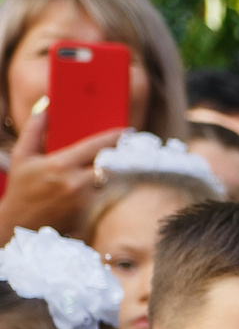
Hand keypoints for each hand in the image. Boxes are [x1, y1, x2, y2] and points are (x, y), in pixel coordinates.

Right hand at [2, 100, 121, 236]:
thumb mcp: (23, 156)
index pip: (96, 146)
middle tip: (127, 149)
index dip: (115, 137)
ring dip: (114, 173)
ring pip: (110, 181)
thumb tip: (45, 106)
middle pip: (110, 164)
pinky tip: (107, 185)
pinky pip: (106, 197)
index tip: (128, 131)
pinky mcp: (89, 214)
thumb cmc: (21, 187)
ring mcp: (84, 200)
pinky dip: (108, 189)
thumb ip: (34, 129)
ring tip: (117, 166)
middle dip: (118, 156)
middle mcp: (75, 182)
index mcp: (60, 165)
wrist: (20, 223)